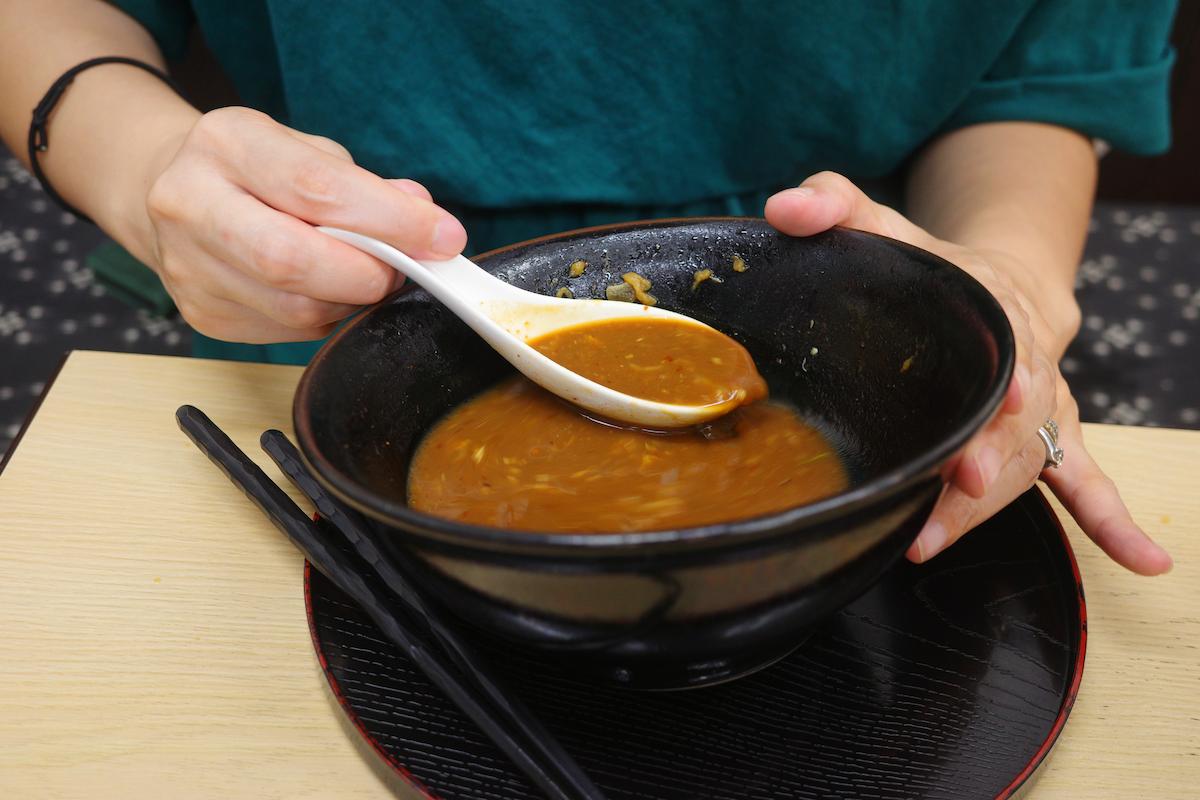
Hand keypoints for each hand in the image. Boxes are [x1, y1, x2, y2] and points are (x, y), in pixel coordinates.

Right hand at [135, 107, 466, 342]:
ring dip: (351, 300)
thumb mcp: (305, 150)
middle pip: (292, 260)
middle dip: (367, 274)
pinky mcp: (202, 314)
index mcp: (226, 143)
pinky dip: (326, 317)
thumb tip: (421, 214)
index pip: (317, 189)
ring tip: (368, 277)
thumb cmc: (253, 169)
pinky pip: (286, 333)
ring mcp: (188, 266)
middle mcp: (191, 202)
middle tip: (404, 270)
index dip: (390, 220)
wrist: (169, 190)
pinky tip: (329, 293)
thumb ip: (363, 184)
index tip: (443, 236)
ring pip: (294, 308)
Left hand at [765, 172, 1171, 575]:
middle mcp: (1030, 368)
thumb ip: (835, 202)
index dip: (997, 393)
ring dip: (986, 507)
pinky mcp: (1048, 438)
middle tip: (959, 484)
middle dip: (989, 458)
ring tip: (930, 538)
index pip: (1006, 355)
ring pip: (1026, 465)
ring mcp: (1043, 408)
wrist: (995, 281)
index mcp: (996, 315)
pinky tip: (1140, 561)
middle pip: (1016, 423)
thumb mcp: (884, 223)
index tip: (986, 425)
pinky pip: (1084, 482)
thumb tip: (784, 207)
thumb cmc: (931, 265)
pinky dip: (1111, 521)